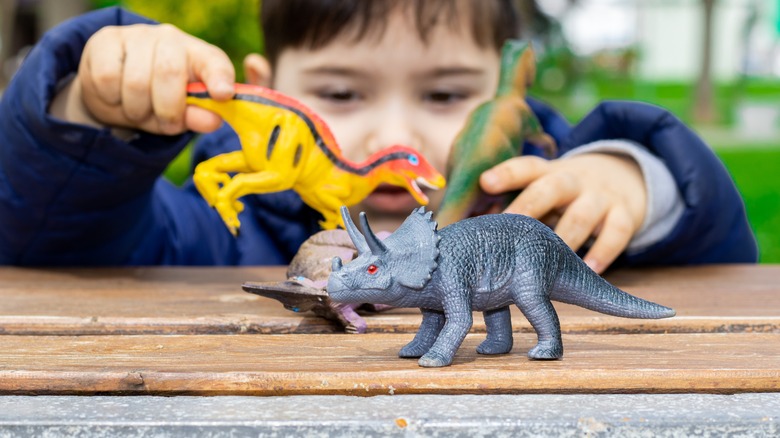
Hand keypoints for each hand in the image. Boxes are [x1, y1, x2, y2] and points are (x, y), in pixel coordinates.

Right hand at [51, 23, 234, 134]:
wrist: (115, 90)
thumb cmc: (159, 102)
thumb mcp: (182, 114)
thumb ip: (197, 117)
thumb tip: (213, 121)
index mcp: (200, 57)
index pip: (215, 63)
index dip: (219, 78)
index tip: (222, 94)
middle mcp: (172, 39)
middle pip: (169, 72)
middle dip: (167, 109)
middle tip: (165, 124)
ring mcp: (138, 35)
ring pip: (136, 81)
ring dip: (136, 109)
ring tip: (138, 111)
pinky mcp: (107, 39)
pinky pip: (107, 77)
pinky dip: (111, 98)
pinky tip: (116, 96)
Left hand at [480, 153, 646, 273]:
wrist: (628, 175)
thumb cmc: (567, 195)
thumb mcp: (546, 190)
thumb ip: (518, 208)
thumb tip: (470, 233)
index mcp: (548, 172)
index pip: (526, 167)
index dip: (506, 173)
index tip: (485, 182)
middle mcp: (573, 180)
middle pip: (550, 188)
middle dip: (529, 207)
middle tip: (508, 227)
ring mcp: (601, 196)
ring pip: (582, 215)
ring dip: (564, 238)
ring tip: (548, 260)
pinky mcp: (626, 213)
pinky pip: (617, 232)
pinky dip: (603, 252)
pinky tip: (589, 270)